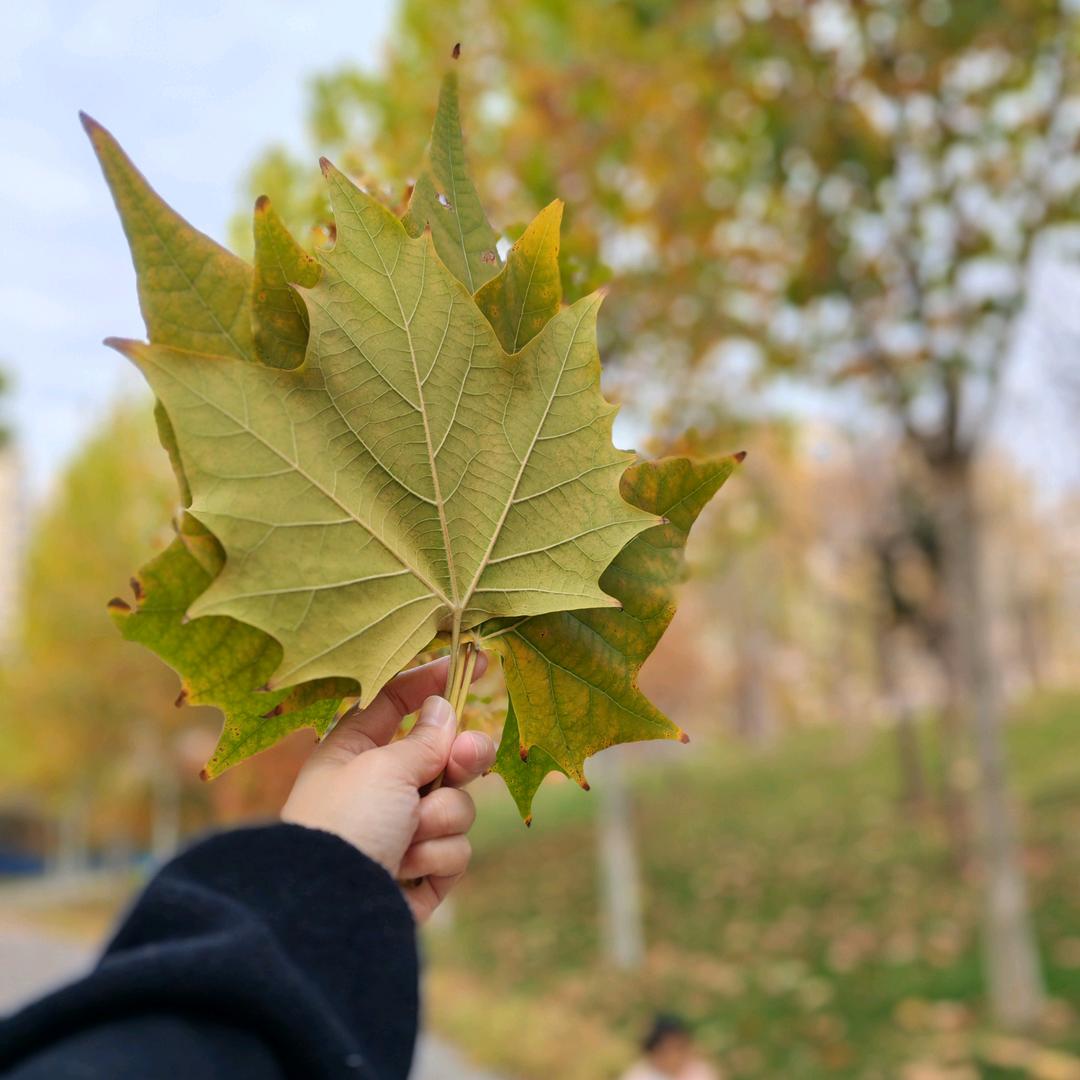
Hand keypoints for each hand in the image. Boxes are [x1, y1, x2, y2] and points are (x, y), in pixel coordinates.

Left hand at [281, 655, 494, 922]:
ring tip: (409, 835)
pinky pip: (456, 849)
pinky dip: (436, 856)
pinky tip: (407, 869)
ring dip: (440, 817)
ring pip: (457, 804)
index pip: (399, 703)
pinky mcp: (422, 872)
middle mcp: (380, 789)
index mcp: (355, 752)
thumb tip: (443, 710)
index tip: (476, 663)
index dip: (435, 681)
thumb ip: (425, 739)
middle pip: (444, 754)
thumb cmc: (345, 824)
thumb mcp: (384, 766)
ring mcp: (403, 831)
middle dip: (460, 759)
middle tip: (464, 760)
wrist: (328, 912)